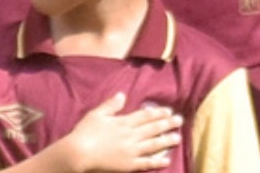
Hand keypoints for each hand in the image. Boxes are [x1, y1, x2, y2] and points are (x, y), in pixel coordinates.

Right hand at [57, 94, 181, 171]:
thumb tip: (122, 95)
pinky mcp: (129, 165)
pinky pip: (146, 163)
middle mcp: (130, 135)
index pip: (144, 116)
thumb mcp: (96, 114)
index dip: (157, 113)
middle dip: (167, 124)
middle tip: (179, 120)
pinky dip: (157, 162)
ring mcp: (131, 151)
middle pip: (152, 129)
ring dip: (166, 141)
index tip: (168, 110)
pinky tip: (167, 160)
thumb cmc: (85, 132)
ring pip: (153, 145)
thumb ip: (110, 105)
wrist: (79, 153)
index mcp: (123, 122)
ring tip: (178, 138)